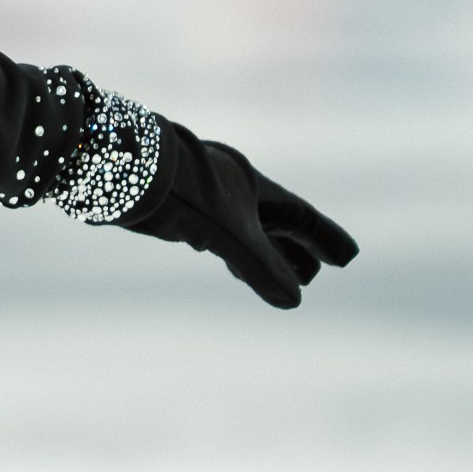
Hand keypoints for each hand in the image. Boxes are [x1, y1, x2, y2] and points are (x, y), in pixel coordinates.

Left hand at [120, 120, 355, 307]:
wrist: (125, 168)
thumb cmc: (184, 194)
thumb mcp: (230, 234)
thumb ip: (261, 267)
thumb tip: (293, 302)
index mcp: (256, 187)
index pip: (301, 217)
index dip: (325, 239)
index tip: (347, 258)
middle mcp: (237, 190)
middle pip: (278, 225)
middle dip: (298, 251)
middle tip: (315, 276)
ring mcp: (210, 199)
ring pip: (249, 232)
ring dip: (268, 256)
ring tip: (285, 280)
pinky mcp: (184, 210)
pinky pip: (223, 236)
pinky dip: (236, 256)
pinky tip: (233, 266)